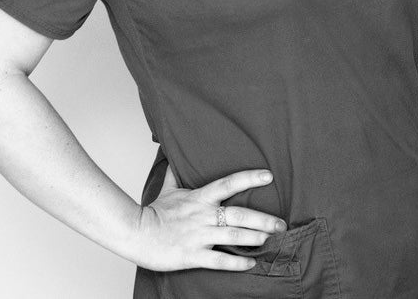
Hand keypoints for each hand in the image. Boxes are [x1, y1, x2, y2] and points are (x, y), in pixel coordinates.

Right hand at [129, 166, 286, 271]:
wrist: (136, 233)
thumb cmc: (153, 212)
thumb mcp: (168, 188)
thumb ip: (176, 172)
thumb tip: (174, 153)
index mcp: (199, 197)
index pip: (229, 183)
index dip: (249, 178)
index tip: (268, 176)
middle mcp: (203, 216)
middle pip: (239, 215)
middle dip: (263, 220)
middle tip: (281, 223)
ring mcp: (199, 236)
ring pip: (233, 236)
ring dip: (254, 238)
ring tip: (270, 239)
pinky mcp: (193, 255)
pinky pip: (219, 260)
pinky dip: (236, 262)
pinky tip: (250, 264)